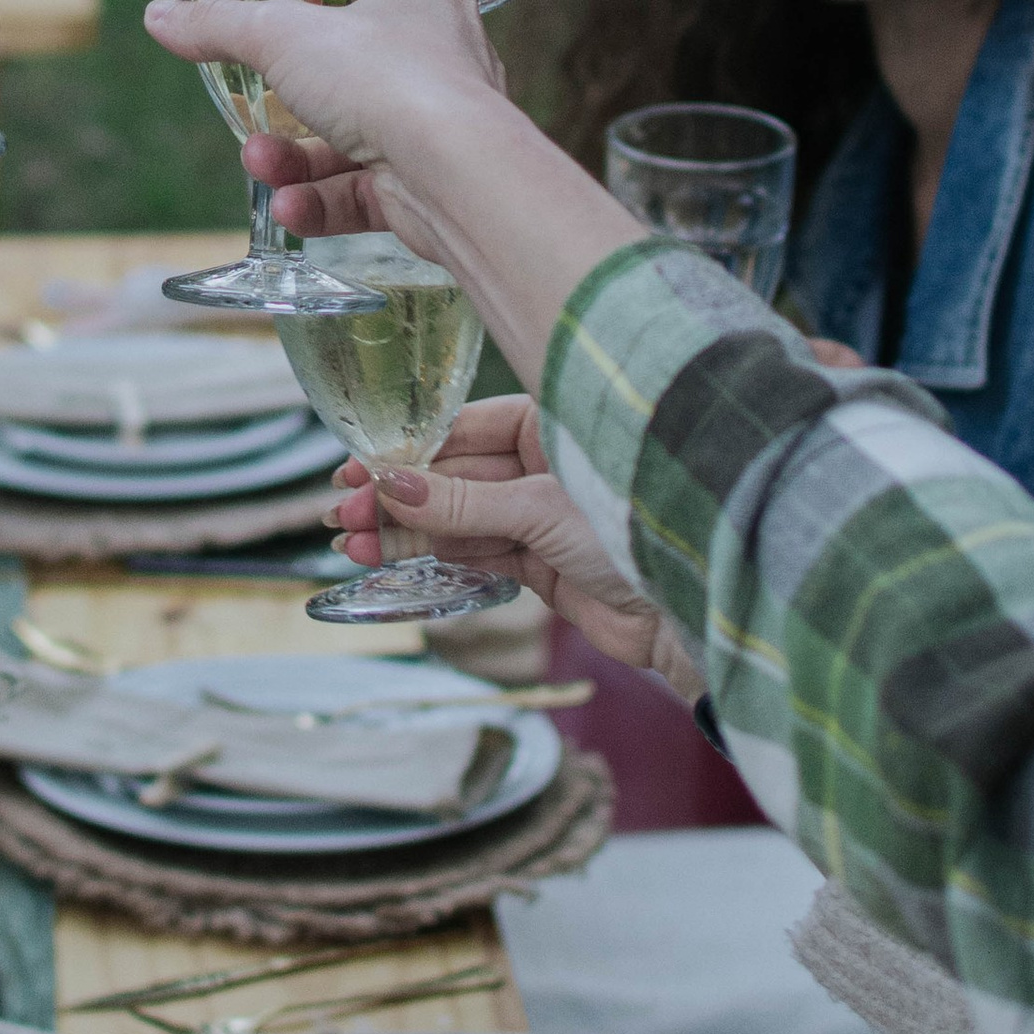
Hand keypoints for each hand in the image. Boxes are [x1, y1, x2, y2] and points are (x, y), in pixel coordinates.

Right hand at [146, 0, 636, 388]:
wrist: (451, 171)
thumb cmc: (385, 74)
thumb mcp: (281, 35)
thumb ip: (218, 26)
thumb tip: (157, 15)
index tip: (291, 17)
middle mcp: (441, 57)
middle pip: (351, 75)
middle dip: (286, 109)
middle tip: (252, 124)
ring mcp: (436, 127)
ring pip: (349, 143)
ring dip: (295, 162)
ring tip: (262, 167)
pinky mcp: (428, 188)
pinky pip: (362, 194)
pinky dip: (321, 202)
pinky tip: (290, 207)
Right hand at [327, 394, 681, 672]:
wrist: (690, 611)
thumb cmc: (638, 534)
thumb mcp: (540, 511)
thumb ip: (463, 503)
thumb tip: (391, 486)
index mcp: (557, 423)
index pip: (464, 427)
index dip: (408, 450)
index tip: (360, 468)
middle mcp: (547, 464)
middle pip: (454, 475)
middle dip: (398, 496)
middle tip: (343, 514)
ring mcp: (543, 515)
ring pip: (459, 518)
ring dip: (407, 531)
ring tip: (353, 544)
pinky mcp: (542, 563)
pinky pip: (477, 553)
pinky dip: (437, 558)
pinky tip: (394, 559)